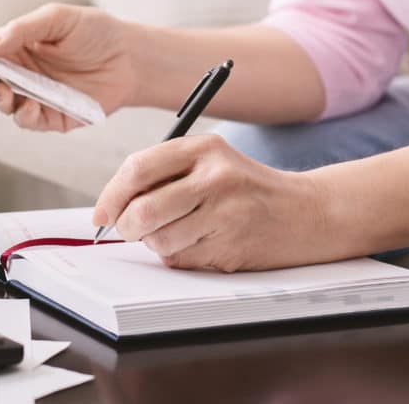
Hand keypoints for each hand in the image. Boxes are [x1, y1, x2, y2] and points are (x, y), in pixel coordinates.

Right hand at [0, 4, 140, 131]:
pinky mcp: (52, 117)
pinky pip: (29, 121)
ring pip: (2, 104)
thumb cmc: (97, 32)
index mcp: (16, 45)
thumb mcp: (58, 18)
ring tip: (5, 92)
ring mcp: (34, 95)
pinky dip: (25, 115)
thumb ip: (21, 29)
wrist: (133, 59)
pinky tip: (32, 105)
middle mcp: (21, 72)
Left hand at [92, 135, 345, 270]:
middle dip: (127, 227)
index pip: (137, 169)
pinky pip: (182, 259)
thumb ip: (164, 173)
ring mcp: (226, 214)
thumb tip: (111, 204)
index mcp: (204, 148)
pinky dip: (181, 257)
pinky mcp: (232, 246)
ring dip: (158, 244)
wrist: (307, 212)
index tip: (102, 213)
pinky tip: (203, 243)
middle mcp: (216, 177)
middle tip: (130, 229)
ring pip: (160, 240)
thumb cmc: (246, 188)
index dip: (111, 195)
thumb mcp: (210, 162)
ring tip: (180, 232)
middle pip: (144, 210)